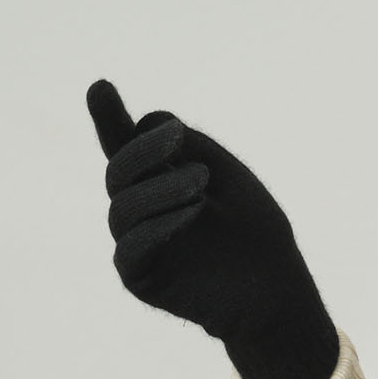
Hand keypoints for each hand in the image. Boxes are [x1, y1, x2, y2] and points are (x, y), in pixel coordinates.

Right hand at [86, 79, 339, 378]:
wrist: (276, 292)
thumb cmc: (256, 232)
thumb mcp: (230, 177)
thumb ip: (193, 148)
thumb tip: (150, 121)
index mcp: (158, 179)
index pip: (127, 144)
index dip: (110, 117)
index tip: (101, 86)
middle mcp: (140, 208)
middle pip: (120, 169)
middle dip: (145, 150)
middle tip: (179, 141)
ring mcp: (136, 243)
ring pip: (124, 207)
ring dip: (160, 188)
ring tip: (202, 183)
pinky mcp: (139, 278)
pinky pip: (131, 249)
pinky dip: (157, 227)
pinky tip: (189, 214)